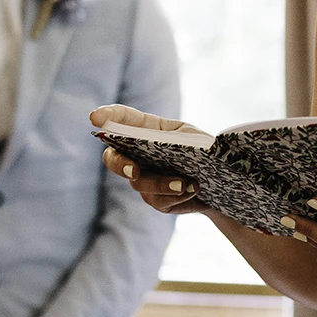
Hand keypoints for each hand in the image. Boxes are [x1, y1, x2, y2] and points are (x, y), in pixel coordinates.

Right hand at [91, 104, 211, 215]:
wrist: (221, 181)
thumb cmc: (206, 151)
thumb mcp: (194, 138)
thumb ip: (176, 142)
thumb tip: (165, 150)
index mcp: (147, 129)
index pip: (122, 120)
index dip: (107, 116)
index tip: (95, 117)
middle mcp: (138, 153)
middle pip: (114, 158)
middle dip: (120, 164)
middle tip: (133, 170)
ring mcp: (144, 177)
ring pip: (140, 183)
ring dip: (162, 184)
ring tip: (186, 183)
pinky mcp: (155, 199)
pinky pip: (158, 200)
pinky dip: (177, 195)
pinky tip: (192, 189)